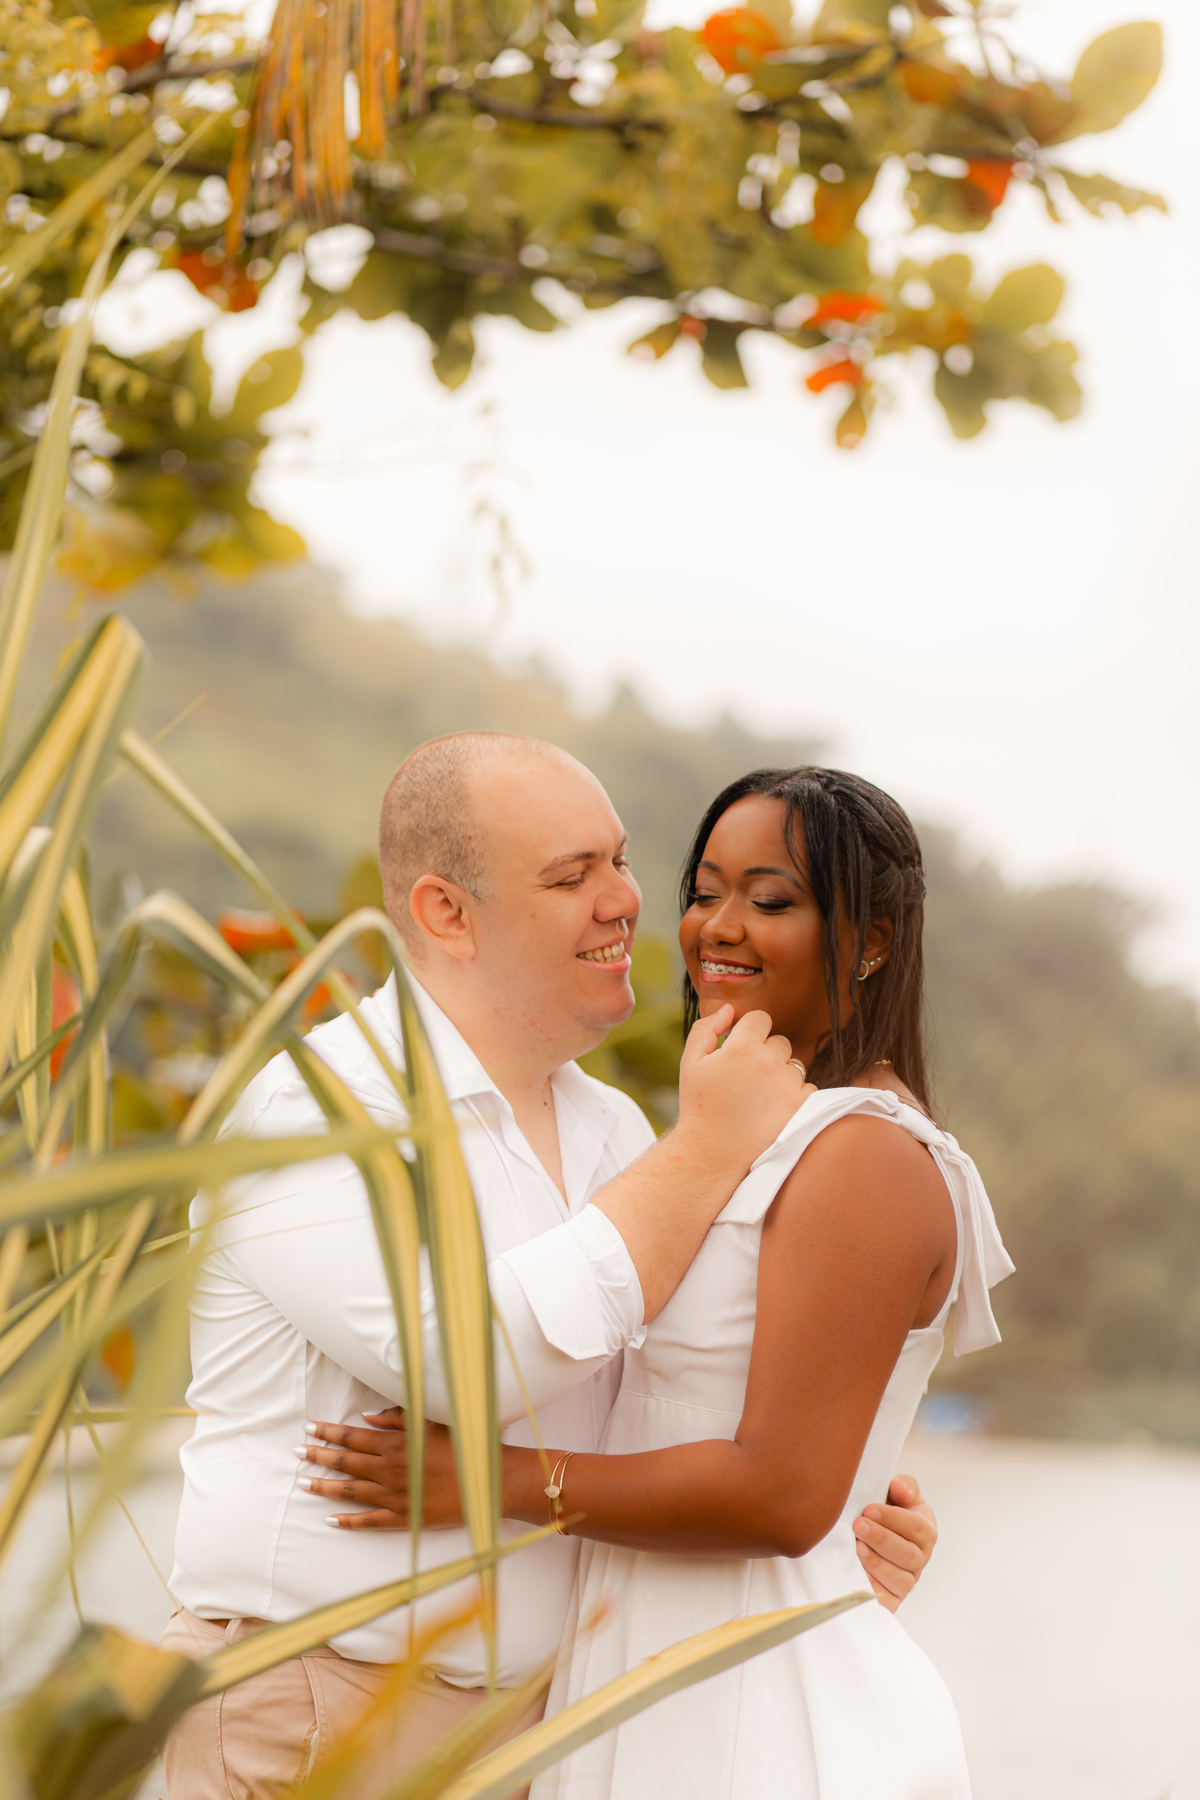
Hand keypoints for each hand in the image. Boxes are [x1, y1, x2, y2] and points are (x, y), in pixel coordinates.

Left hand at [296, 1409, 463, 1530]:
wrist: (489, 1481)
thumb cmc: (464, 1445)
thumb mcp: (432, 1422)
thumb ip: (397, 1418)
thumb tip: (366, 1417)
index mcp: (397, 1444)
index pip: (352, 1437)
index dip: (328, 1432)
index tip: (309, 1428)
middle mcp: (391, 1470)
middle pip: (345, 1462)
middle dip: (318, 1456)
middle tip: (297, 1452)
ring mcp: (396, 1497)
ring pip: (350, 1492)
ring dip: (325, 1487)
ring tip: (304, 1483)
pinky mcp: (405, 1519)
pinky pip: (369, 1522)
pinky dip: (348, 1522)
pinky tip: (331, 1520)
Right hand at [677, 1005, 813, 1174]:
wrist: (712, 1152)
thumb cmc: (699, 1105)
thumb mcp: (691, 1062)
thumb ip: (706, 1029)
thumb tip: (729, 1010)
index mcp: (741, 1047)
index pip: (761, 1018)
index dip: (751, 1031)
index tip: (742, 1048)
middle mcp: (768, 1062)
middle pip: (779, 1042)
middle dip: (766, 1054)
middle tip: (748, 1078)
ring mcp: (787, 1085)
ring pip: (795, 1065)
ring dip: (781, 1075)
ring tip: (760, 1096)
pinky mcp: (799, 1107)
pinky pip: (808, 1087)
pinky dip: (796, 1095)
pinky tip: (774, 1107)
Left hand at [851, 1474, 936, 1611]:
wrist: (867, 1531)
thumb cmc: (884, 1511)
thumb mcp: (897, 1494)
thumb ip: (904, 1487)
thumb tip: (898, 1487)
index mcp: (925, 1530)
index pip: (916, 1527)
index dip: (893, 1519)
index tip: (869, 1509)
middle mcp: (920, 1558)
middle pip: (908, 1555)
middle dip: (882, 1539)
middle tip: (859, 1525)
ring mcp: (908, 1580)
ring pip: (900, 1579)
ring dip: (878, 1564)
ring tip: (857, 1548)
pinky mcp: (893, 1598)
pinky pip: (889, 1601)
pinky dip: (875, 1589)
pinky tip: (858, 1572)